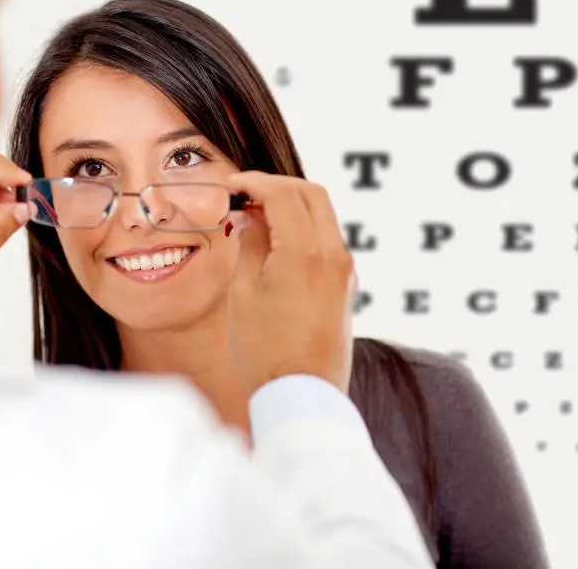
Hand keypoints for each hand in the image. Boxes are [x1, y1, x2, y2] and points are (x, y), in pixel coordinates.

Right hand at [226, 172, 356, 393]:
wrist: (302, 395)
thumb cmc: (265, 349)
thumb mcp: (244, 292)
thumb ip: (249, 244)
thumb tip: (247, 216)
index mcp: (305, 252)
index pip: (283, 193)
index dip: (254, 183)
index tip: (232, 186)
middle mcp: (333, 255)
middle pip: (311, 193)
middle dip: (276, 186)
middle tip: (245, 195)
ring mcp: (344, 271)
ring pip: (323, 214)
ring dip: (292, 206)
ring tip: (257, 219)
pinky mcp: (345, 286)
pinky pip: (328, 239)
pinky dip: (303, 228)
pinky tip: (277, 243)